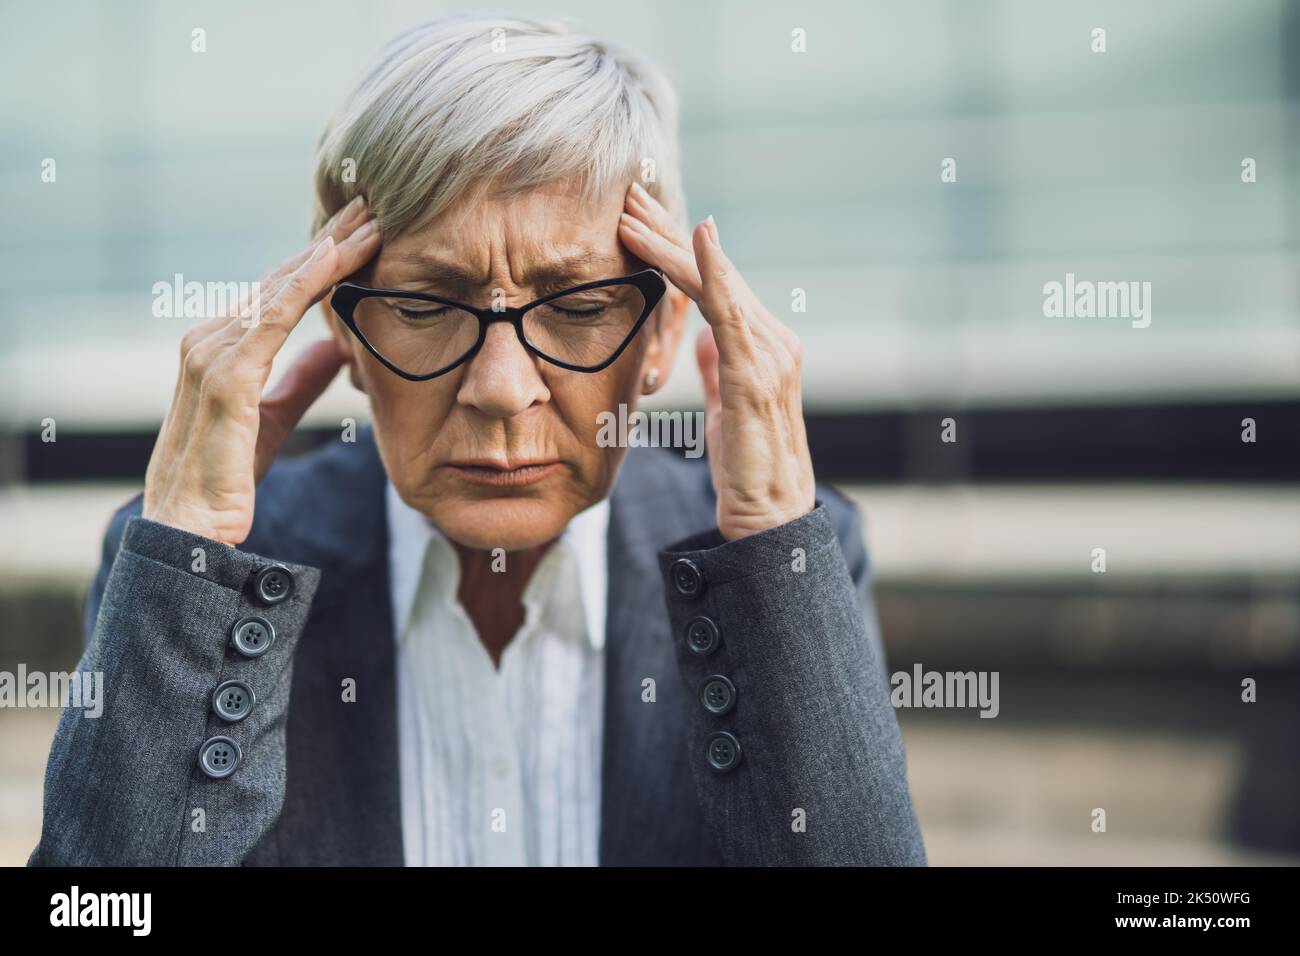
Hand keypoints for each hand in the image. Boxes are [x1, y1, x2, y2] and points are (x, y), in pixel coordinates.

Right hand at [142, 197, 380, 544]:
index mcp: (222, 344)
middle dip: (329, 239)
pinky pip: (274, 318)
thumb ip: (301, 378)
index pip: (280, 289)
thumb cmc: (227, 475)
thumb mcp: (275, 415)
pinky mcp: (226, 375)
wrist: (192, 526)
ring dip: (328, 251)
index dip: (323, 258)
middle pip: (281, 277)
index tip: (364, 228)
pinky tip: (338, 258)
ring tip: (370, 219)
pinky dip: (307, 284)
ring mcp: (213, 352)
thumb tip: (334, 348)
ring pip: (281, 288)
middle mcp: (211, 337)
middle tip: (373, 201)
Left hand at [619, 183, 815, 539]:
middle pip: (712, 272)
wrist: (770, 517)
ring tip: (632, 212)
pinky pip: (732, 310)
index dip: (674, 250)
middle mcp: (771, 339)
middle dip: (667, 231)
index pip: (712, 286)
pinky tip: (697, 238)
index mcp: (760, 346)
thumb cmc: (747, 468)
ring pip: (715, 282)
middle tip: (628, 192)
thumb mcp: (727, 408)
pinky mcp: (758, 371)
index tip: (636, 219)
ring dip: (672, 243)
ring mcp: (770, 352)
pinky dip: (714, 271)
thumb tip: (705, 338)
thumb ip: (721, 368)